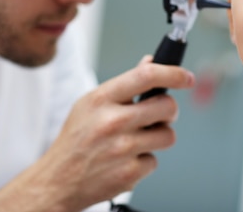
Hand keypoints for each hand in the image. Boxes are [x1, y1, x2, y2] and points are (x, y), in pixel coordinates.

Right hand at [0, 56, 194, 211]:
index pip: (146, 76)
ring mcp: (122, 149)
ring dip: (159, 137)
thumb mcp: (91, 104)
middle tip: (158, 115)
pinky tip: (126, 160)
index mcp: (102, 99)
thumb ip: (124, 84)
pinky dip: (144, 161)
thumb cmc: (76, 139)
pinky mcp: (129, 174)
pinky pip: (154, 160)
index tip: (186, 77)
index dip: (173, 73)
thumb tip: (150, 62)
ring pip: (168, 135)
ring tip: (138, 139)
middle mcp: (113, 122)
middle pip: (167, 106)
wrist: (57, 181)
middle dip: (168, 111)